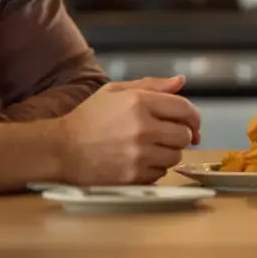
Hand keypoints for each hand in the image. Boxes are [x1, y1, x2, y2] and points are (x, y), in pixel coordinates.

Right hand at [58, 76, 201, 185]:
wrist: (62, 149)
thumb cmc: (88, 118)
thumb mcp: (115, 91)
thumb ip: (151, 85)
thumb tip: (181, 81)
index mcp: (138, 102)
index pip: (185, 109)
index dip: (194, 117)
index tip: (192, 124)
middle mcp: (142, 128)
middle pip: (184, 135)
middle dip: (180, 135)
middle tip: (165, 135)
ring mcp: (139, 154)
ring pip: (176, 156)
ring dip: (168, 152)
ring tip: (148, 147)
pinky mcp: (134, 176)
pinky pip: (161, 173)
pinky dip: (155, 168)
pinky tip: (138, 160)